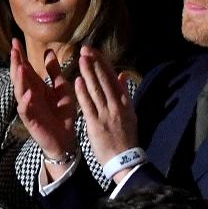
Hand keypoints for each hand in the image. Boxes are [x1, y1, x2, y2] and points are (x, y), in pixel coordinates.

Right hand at [10, 38, 76, 157]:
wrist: (66, 138)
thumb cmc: (62, 113)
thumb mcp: (61, 88)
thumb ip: (54, 72)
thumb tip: (49, 51)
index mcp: (36, 86)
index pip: (25, 68)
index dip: (20, 55)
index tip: (16, 41)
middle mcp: (29, 95)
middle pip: (19, 76)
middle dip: (16, 63)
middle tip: (14, 48)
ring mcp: (28, 107)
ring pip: (20, 91)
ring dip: (19, 80)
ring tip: (20, 67)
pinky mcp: (31, 120)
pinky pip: (26, 110)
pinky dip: (26, 102)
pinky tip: (28, 94)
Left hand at [75, 46, 136, 179]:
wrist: (125, 159)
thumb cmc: (126, 137)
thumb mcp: (130, 113)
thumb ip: (123, 93)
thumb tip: (122, 74)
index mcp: (125, 102)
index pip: (113, 78)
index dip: (103, 64)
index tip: (95, 52)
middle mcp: (116, 106)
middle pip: (105, 80)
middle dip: (95, 63)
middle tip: (86, 48)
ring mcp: (106, 114)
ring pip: (96, 90)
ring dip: (89, 72)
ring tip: (82, 58)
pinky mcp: (96, 124)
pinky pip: (89, 106)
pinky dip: (83, 92)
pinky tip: (78, 81)